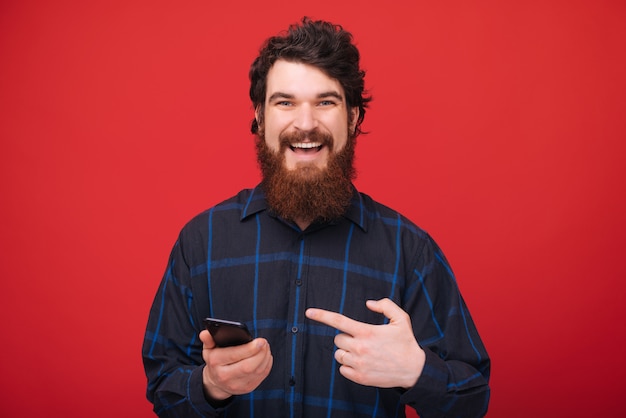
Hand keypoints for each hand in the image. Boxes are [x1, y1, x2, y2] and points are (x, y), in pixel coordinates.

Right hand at [199, 330, 272, 400]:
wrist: (216, 382)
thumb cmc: (215, 360)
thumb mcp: (209, 349)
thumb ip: (208, 339)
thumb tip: (205, 333)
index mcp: (216, 363)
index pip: (233, 355)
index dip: (249, 348)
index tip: (260, 341)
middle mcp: (225, 376)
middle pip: (248, 366)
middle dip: (260, 353)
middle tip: (264, 342)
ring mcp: (237, 385)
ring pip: (257, 371)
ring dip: (265, 357)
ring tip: (266, 347)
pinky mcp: (247, 388)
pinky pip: (261, 376)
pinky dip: (267, 364)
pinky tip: (266, 356)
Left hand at [305, 298, 424, 388]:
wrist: (414, 370)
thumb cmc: (406, 343)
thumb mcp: (401, 319)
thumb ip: (385, 305)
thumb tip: (368, 304)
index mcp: (366, 332)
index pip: (338, 321)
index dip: (321, 315)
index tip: (309, 312)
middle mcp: (360, 348)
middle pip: (338, 339)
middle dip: (346, 338)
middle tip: (362, 340)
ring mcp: (359, 364)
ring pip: (339, 355)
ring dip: (346, 352)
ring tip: (363, 352)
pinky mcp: (360, 377)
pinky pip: (342, 369)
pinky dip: (348, 366)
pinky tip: (362, 363)